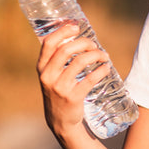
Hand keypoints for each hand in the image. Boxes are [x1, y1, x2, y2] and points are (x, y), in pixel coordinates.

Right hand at [37, 23, 110, 138]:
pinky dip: (101, 70)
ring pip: (80, 62)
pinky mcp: (73, 97)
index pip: (48, 44)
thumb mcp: (52, 75)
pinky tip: (106, 68)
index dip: (63, 32)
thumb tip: (76, 36)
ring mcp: (60, 88)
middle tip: (95, 45)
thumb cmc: (60, 92)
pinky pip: (90, 79)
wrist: (61, 121)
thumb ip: (58, 59)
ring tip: (104, 56)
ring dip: (96, 55)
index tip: (76, 27)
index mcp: (42, 68)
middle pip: (66, 50)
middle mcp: (48, 76)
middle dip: (84, 43)